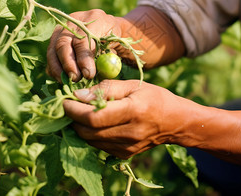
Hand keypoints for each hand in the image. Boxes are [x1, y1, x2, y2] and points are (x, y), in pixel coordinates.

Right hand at [46, 9, 121, 81]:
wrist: (109, 31)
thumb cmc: (115, 40)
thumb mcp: (117, 46)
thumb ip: (107, 57)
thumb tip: (90, 73)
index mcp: (94, 18)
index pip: (83, 38)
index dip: (84, 58)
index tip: (88, 74)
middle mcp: (75, 20)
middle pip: (63, 42)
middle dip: (68, 64)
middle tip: (75, 78)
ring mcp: (63, 28)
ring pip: (53, 49)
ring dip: (58, 68)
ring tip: (67, 81)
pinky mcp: (55, 38)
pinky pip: (50, 54)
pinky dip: (54, 68)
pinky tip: (62, 78)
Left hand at [63, 80, 194, 158]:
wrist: (175, 122)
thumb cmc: (155, 97)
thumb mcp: (133, 85)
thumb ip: (106, 88)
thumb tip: (79, 95)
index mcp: (132, 111)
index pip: (93, 117)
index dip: (74, 110)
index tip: (64, 99)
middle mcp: (129, 133)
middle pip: (87, 131)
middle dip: (72, 118)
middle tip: (68, 104)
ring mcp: (126, 147)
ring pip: (90, 140)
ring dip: (79, 126)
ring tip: (79, 111)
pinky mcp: (124, 154)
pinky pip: (98, 145)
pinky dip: (90, 134)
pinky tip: (93, 122)